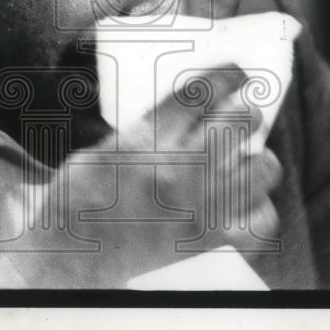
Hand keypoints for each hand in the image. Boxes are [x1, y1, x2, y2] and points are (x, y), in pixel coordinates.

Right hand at [0, 65, 282, 287]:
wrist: (67, 258)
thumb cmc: (77, 198)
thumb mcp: (101, 148)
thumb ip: (144, 130)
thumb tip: (187, 111)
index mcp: (143, 141)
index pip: (199, 94)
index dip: (226, 76)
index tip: (237, 72)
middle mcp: (175, 171)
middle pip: (238, 122)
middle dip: (249, 109)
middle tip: (247, 109)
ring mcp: (196, 207)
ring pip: (262, 169)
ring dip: (260, 156)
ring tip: (250, 155)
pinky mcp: (206, 240)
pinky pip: (259, 221)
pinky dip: (260, 209)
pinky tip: (246, 200)